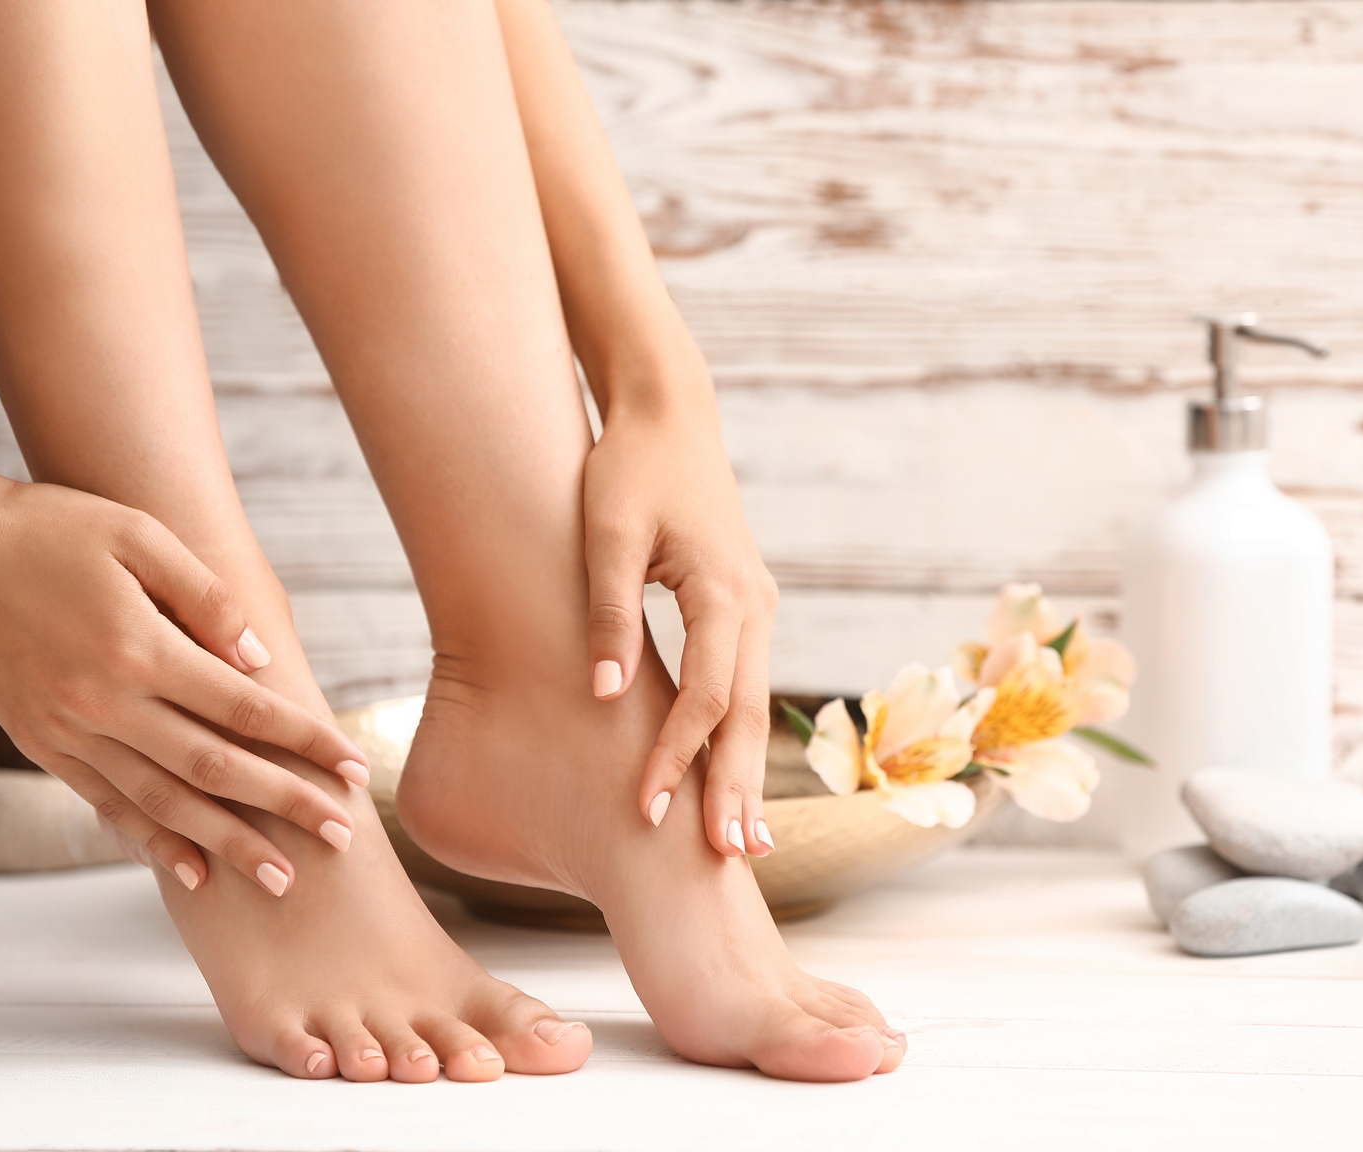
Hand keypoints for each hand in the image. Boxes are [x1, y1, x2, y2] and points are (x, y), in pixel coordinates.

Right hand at [0, 470, 371, 894]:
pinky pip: (106, 805)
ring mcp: (67, 731)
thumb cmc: (49, 526)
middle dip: (285, 805)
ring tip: (283, 878)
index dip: (306, 741)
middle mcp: (103, 703)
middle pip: (215, 769)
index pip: (244, 710)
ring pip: (163, 803)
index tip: (355, 766)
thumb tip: (261, 661)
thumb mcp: (138, 535)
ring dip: (228, 843)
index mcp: (138, 649)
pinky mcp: (41, 744)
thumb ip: (205, 598)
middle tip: (343, 836)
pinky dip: (153, 840)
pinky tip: (193, 870)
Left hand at [583, 402, 778, 857]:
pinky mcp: (744, 609)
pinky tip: (727, 782)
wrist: (668, 414)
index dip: (677, 758)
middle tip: (733, 862)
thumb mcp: (606, 534)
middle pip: (749, 717)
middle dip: (737, 791)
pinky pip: (746, 687)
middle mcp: (756, 606)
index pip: (706, 697)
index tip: (646, 811)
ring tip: (743, 846)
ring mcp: (758, 609)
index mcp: (724, 591)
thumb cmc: (627, 468)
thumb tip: (604, 694)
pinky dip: (738, 739)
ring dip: (746, 774)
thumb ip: (607, 614)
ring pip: (755, 707)